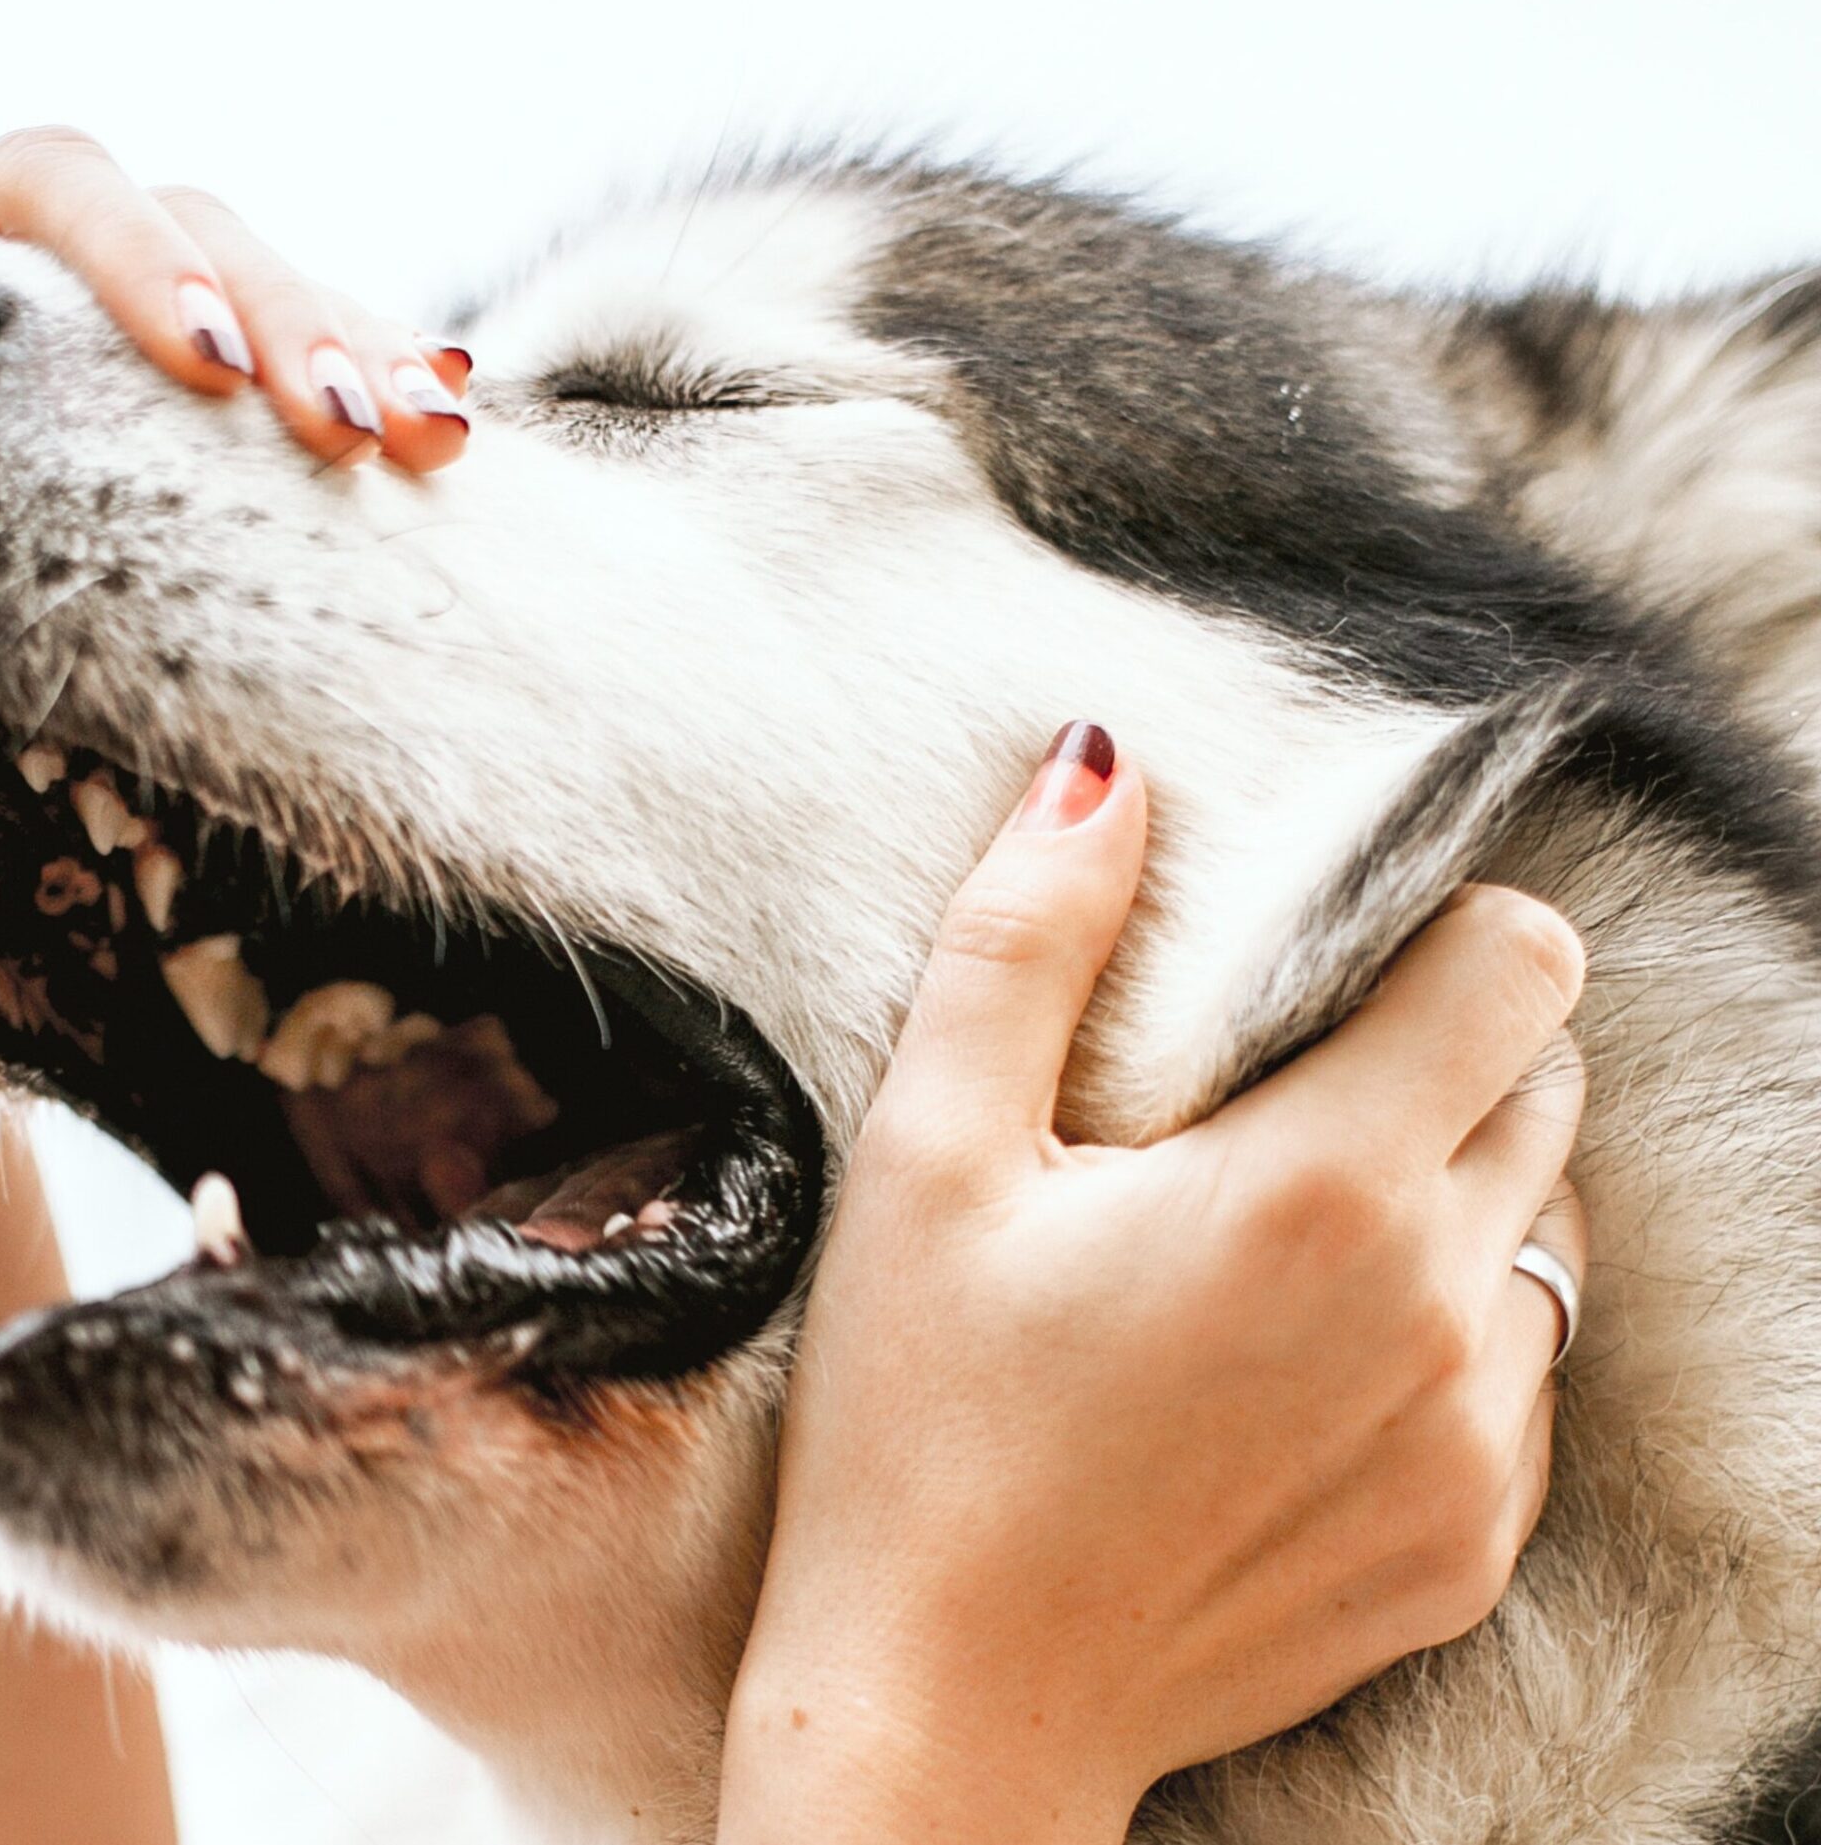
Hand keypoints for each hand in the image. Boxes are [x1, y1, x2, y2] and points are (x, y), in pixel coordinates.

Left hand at [0, 127, 471, 469]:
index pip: (46, 186)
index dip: (141, 251)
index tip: (209, 369)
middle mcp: (36, 313)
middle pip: (193, 238)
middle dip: (293, 319)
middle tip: (358, 434)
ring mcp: (127, 401)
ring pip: (273, 318)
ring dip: (364, 361)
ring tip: (436, 444)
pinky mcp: (195, 487)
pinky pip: (302, 421)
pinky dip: (375, 419)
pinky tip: (447, 444)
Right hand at [719, 723, 1587, 1844]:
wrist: (948, 1704)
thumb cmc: (917, 1422)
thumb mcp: (927, 1156)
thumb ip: (1025, 939)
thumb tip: (1102, 760)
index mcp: (1319, 1187)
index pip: (1518, 965)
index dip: (1438, 930)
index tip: (1328, 970)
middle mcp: (1440, 1311)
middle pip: (1546, 1086)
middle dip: (1440, 1053)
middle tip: (1276, 1101)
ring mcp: (1477, 1444)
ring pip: (1545, 1231)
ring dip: (1453, 1193)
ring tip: (1284, 1237)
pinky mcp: (1472, 1544)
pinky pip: (1525, 1378)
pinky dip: (1446, 1335)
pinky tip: (1294, 1368)